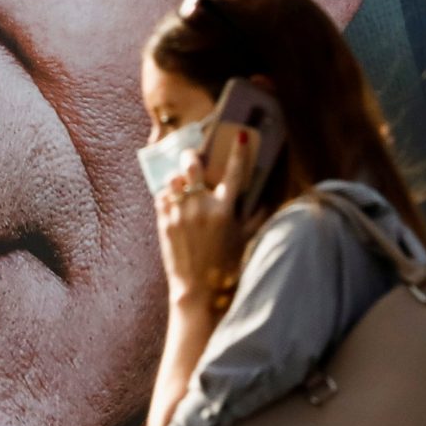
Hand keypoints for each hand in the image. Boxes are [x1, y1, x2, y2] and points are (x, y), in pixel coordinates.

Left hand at [156, 125, 257, 308]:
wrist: (199, 291)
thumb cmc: (226, 268)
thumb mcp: (244, 241)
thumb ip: (254, 219)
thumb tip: (264, 203)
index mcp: (225, 209)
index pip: (235, 172)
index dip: (240, 151)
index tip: (240, 134)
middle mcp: (201, 207)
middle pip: (191, 165)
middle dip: (192, 157)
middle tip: (193, 158)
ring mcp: (180, 213)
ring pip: (173, 180)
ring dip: (178, 179)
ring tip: (181, 185)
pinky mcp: (164, 222)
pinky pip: (161, 197)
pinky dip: (167, 196)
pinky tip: (173, 202)